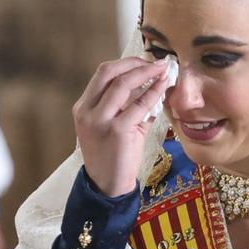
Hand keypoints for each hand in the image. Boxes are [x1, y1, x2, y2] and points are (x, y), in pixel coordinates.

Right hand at [73, 55, 168, 196]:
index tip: (144, 61)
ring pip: (123, 84)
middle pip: (109, 72)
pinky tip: (164, 87)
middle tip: (155, 62)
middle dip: (135, 63)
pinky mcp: (117, 131)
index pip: (102, 73)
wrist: (107, 186)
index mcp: (83, 107)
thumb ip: (125, 106)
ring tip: (163, 70)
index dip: (125, 63)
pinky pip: (139, 104)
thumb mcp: (112, 126)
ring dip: (146, 72)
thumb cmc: (113, 156)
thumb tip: (150, 84)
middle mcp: (87, 111)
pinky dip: (154, 92)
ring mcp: (100, 121)